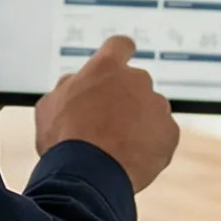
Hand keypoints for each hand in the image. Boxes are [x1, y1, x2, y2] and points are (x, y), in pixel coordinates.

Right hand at [34, 36, 179, 191]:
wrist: (89, 174)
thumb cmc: (65, 139)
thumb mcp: (50, 105)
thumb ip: (68, 86)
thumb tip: (75, 83)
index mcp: (107, 67)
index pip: (120, 46)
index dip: (118, 54)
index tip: (119, 62)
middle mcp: (137, 80)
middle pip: (135, 84)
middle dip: (125, 100)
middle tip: (107, 124)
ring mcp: (157, 106)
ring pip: (150, 111)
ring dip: (139, 123)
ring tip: (117, 148)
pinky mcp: (170, 132)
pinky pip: (161, 135)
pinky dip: (150, 145)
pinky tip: (130, 159)